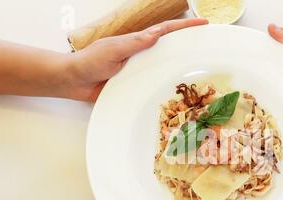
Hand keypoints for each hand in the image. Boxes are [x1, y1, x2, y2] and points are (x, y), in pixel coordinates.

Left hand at [64, 19, 207, 101]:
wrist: (74, 82)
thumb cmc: (89, 62)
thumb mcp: (112, 49)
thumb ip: (133, 43)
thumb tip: (155, 34)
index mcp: (137, 42)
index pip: (165, 31)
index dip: (184, 26)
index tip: (202, 24)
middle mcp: (141, 55)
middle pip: (169, 48)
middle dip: (188, 45)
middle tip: (208, 48)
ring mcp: (139, 70)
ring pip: (164, 67)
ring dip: (180, 67)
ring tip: (199, 70)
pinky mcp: (135, 85)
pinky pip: (154, 84)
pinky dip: (166, 85)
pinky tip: (177, 92)